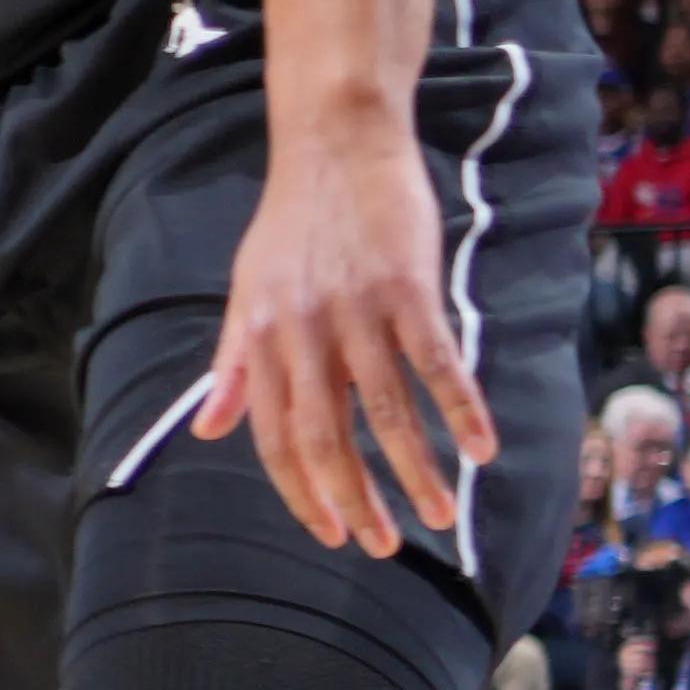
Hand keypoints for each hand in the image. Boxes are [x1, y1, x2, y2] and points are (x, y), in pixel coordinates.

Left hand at [192, 138, 498, 563]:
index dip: (302, 492)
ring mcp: (358, 309)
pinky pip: (438, 363)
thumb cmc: (293, 223)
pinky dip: (462, 410)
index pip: (276, 437)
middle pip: (329, 437)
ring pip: (388, 411)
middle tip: (385, 547)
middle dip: (357, 501)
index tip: (330, 534)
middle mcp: (304, 331)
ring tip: (441, 516)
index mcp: (261, 338)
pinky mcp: (409, 287)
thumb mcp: (247, 292)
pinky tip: (483, 449)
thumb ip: (234, 366)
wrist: (335, 142)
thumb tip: (207, 431)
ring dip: (416, 472)